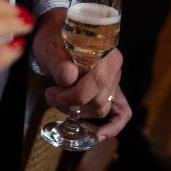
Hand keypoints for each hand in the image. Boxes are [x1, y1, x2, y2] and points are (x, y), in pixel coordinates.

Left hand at [33, 8, 131, 140]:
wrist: (55, 35)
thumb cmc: (53, 38)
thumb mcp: (50, 47)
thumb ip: (59, 62)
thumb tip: (69, 75)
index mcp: (105, 52)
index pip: (97, 82)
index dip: (74, 95)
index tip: (53, 93)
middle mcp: (114, 67)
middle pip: (100, 100)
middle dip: (72, 104)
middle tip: (51, 95)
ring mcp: (113, 80)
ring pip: (102, 108)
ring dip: (79, 112)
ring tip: (57, 99)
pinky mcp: (109, 91)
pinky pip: (121, 113)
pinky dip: (112, 127)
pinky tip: (98, 135)